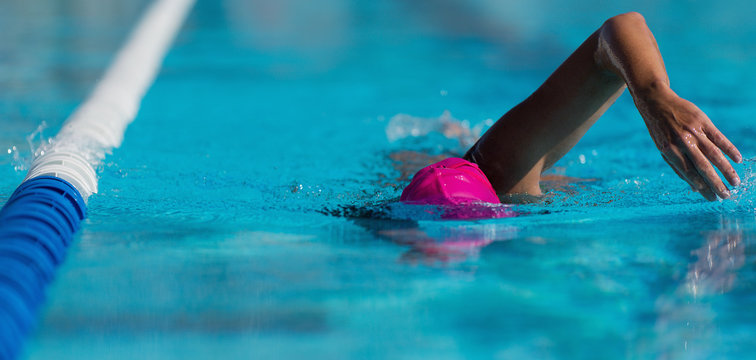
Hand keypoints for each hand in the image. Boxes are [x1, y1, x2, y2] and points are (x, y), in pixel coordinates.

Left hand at [635, 85, 741, 199]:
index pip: (688, 173)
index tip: (712, 198)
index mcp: (670, 151)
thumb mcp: (663, 149)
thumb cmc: (661, 131)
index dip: (701, 187)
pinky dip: (729, 149)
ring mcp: (694, 131)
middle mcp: (682, 142)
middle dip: (715, 183)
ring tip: (735, 182)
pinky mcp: (703, 122)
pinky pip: (719, 138)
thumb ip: (678, 167)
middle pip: (702, 167)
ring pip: (714, 154)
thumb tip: (694, 188)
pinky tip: (738, 160)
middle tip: (726, 196)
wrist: (656, 103)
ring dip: (726, 170)